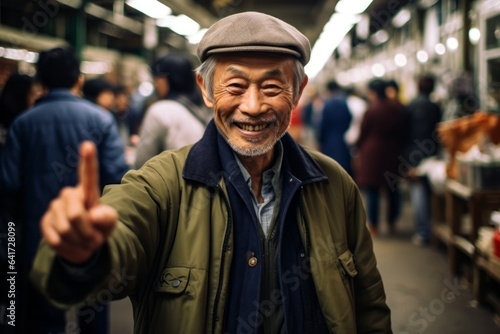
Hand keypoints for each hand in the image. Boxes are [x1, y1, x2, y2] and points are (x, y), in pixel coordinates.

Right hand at [40, 141, 117, 263]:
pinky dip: (70, 249)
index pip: (89, 175)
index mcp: (88, 192)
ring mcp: (54, 208)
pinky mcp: (45, 222)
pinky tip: (75, 247)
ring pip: (66, 230)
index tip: (88, 145)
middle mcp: (68, 195)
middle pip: (76, 215)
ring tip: (86, 242)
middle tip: (96, 239)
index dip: (88, 160)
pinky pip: (56, 240)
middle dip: (88, 232)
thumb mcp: (110, 223)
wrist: (85, 244)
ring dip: (80, 242)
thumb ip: (108, 218)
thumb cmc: (100, 228)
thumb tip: (94, 215)